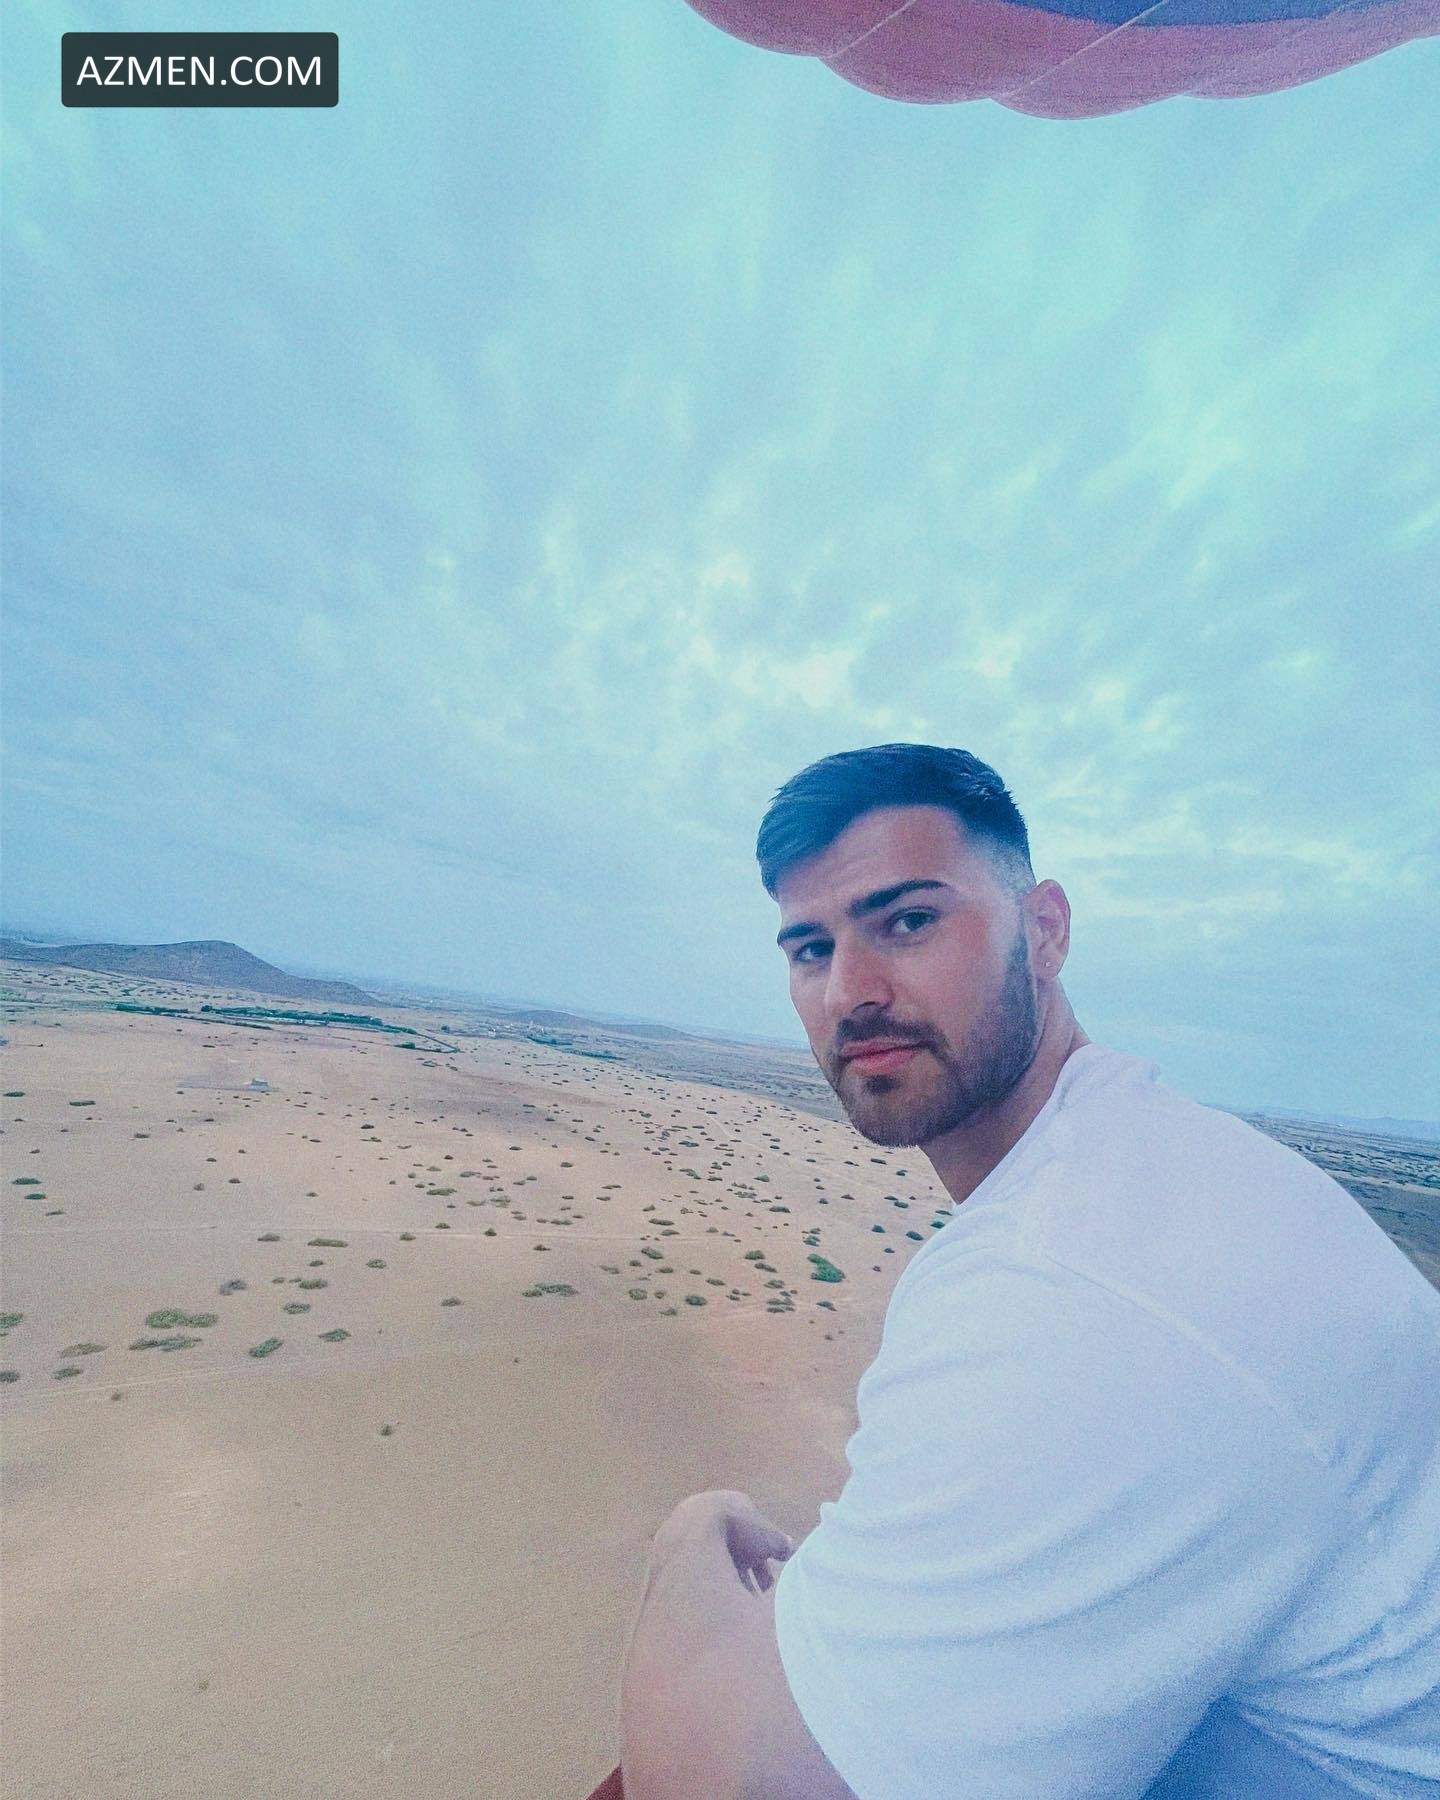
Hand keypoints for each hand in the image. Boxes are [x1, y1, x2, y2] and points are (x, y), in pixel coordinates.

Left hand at [657, 1489, 795, 1594]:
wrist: (690, 1545)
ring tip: (740, 1602)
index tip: (769, 1569)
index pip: (750, 1523)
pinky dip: (707, 1585)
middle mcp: (705, 1512)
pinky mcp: (668, 1553)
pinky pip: (694, 1571)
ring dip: (727, 1578)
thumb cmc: (734, 1534)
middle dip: (746, 1566)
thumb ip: (779, 1542)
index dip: (763, 1548)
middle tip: (758, 1589)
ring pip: (712, 1558)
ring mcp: (683, 1531)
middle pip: (731, 1542)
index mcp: (728, 1501)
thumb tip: (790, 1549)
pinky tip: (718, 1603)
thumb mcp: (767, 1538)